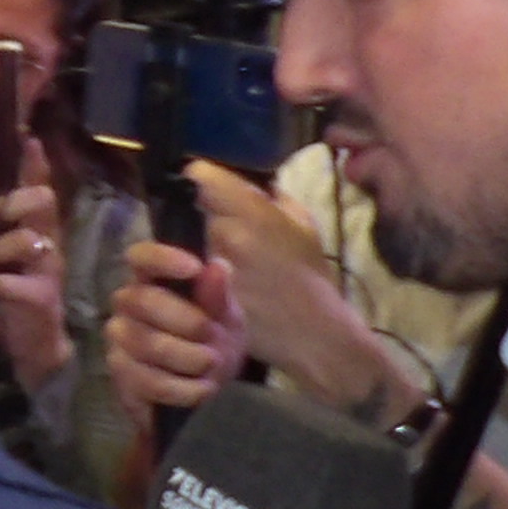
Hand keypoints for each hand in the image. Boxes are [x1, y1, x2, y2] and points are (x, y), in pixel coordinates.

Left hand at [0, 181, 69, 388]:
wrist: (32, 347)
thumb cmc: (7, 296)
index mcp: (37, 230)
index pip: (39, 189)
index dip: (35, 164)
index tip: (27, 136)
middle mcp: (48, 243)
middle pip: (40, 203)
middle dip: (11, 204)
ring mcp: (48, 271)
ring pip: (25, 240)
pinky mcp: (41, 298)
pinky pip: (8, 282)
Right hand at [104, 247, 242, 434]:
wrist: (206, 385)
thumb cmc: (212, 338)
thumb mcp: (225, 317)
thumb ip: (218, 295)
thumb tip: (217, 266)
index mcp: (151, 280)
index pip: (141, 256)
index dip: (163, 258)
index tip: (195, 268)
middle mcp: (127, 305)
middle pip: (144, 301)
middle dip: (187, 320)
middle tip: (214, 335)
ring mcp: (120, 342)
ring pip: (147, 344)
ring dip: (189, 357)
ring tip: (213, 364)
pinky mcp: (121, 378)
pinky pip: (148, 382)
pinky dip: (183, 388)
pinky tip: (202, 388)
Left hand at [184, 163, 404, 417]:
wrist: (315, 332)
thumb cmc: (312, 276)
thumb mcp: (305, 225)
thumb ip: (275, 196)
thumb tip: (253, 181)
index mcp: (252, 212)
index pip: (202, 176)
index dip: (202, 175)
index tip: (205, 181)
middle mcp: (226, 234)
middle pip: (197, 208)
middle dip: (207, 212)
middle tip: (223, 223)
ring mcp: (211, 265)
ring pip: (192, 238)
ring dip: (203, 241)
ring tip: (226, 254)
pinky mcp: (204, 293)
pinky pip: (193, 269)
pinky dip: (200, 269)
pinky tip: (218, 277)